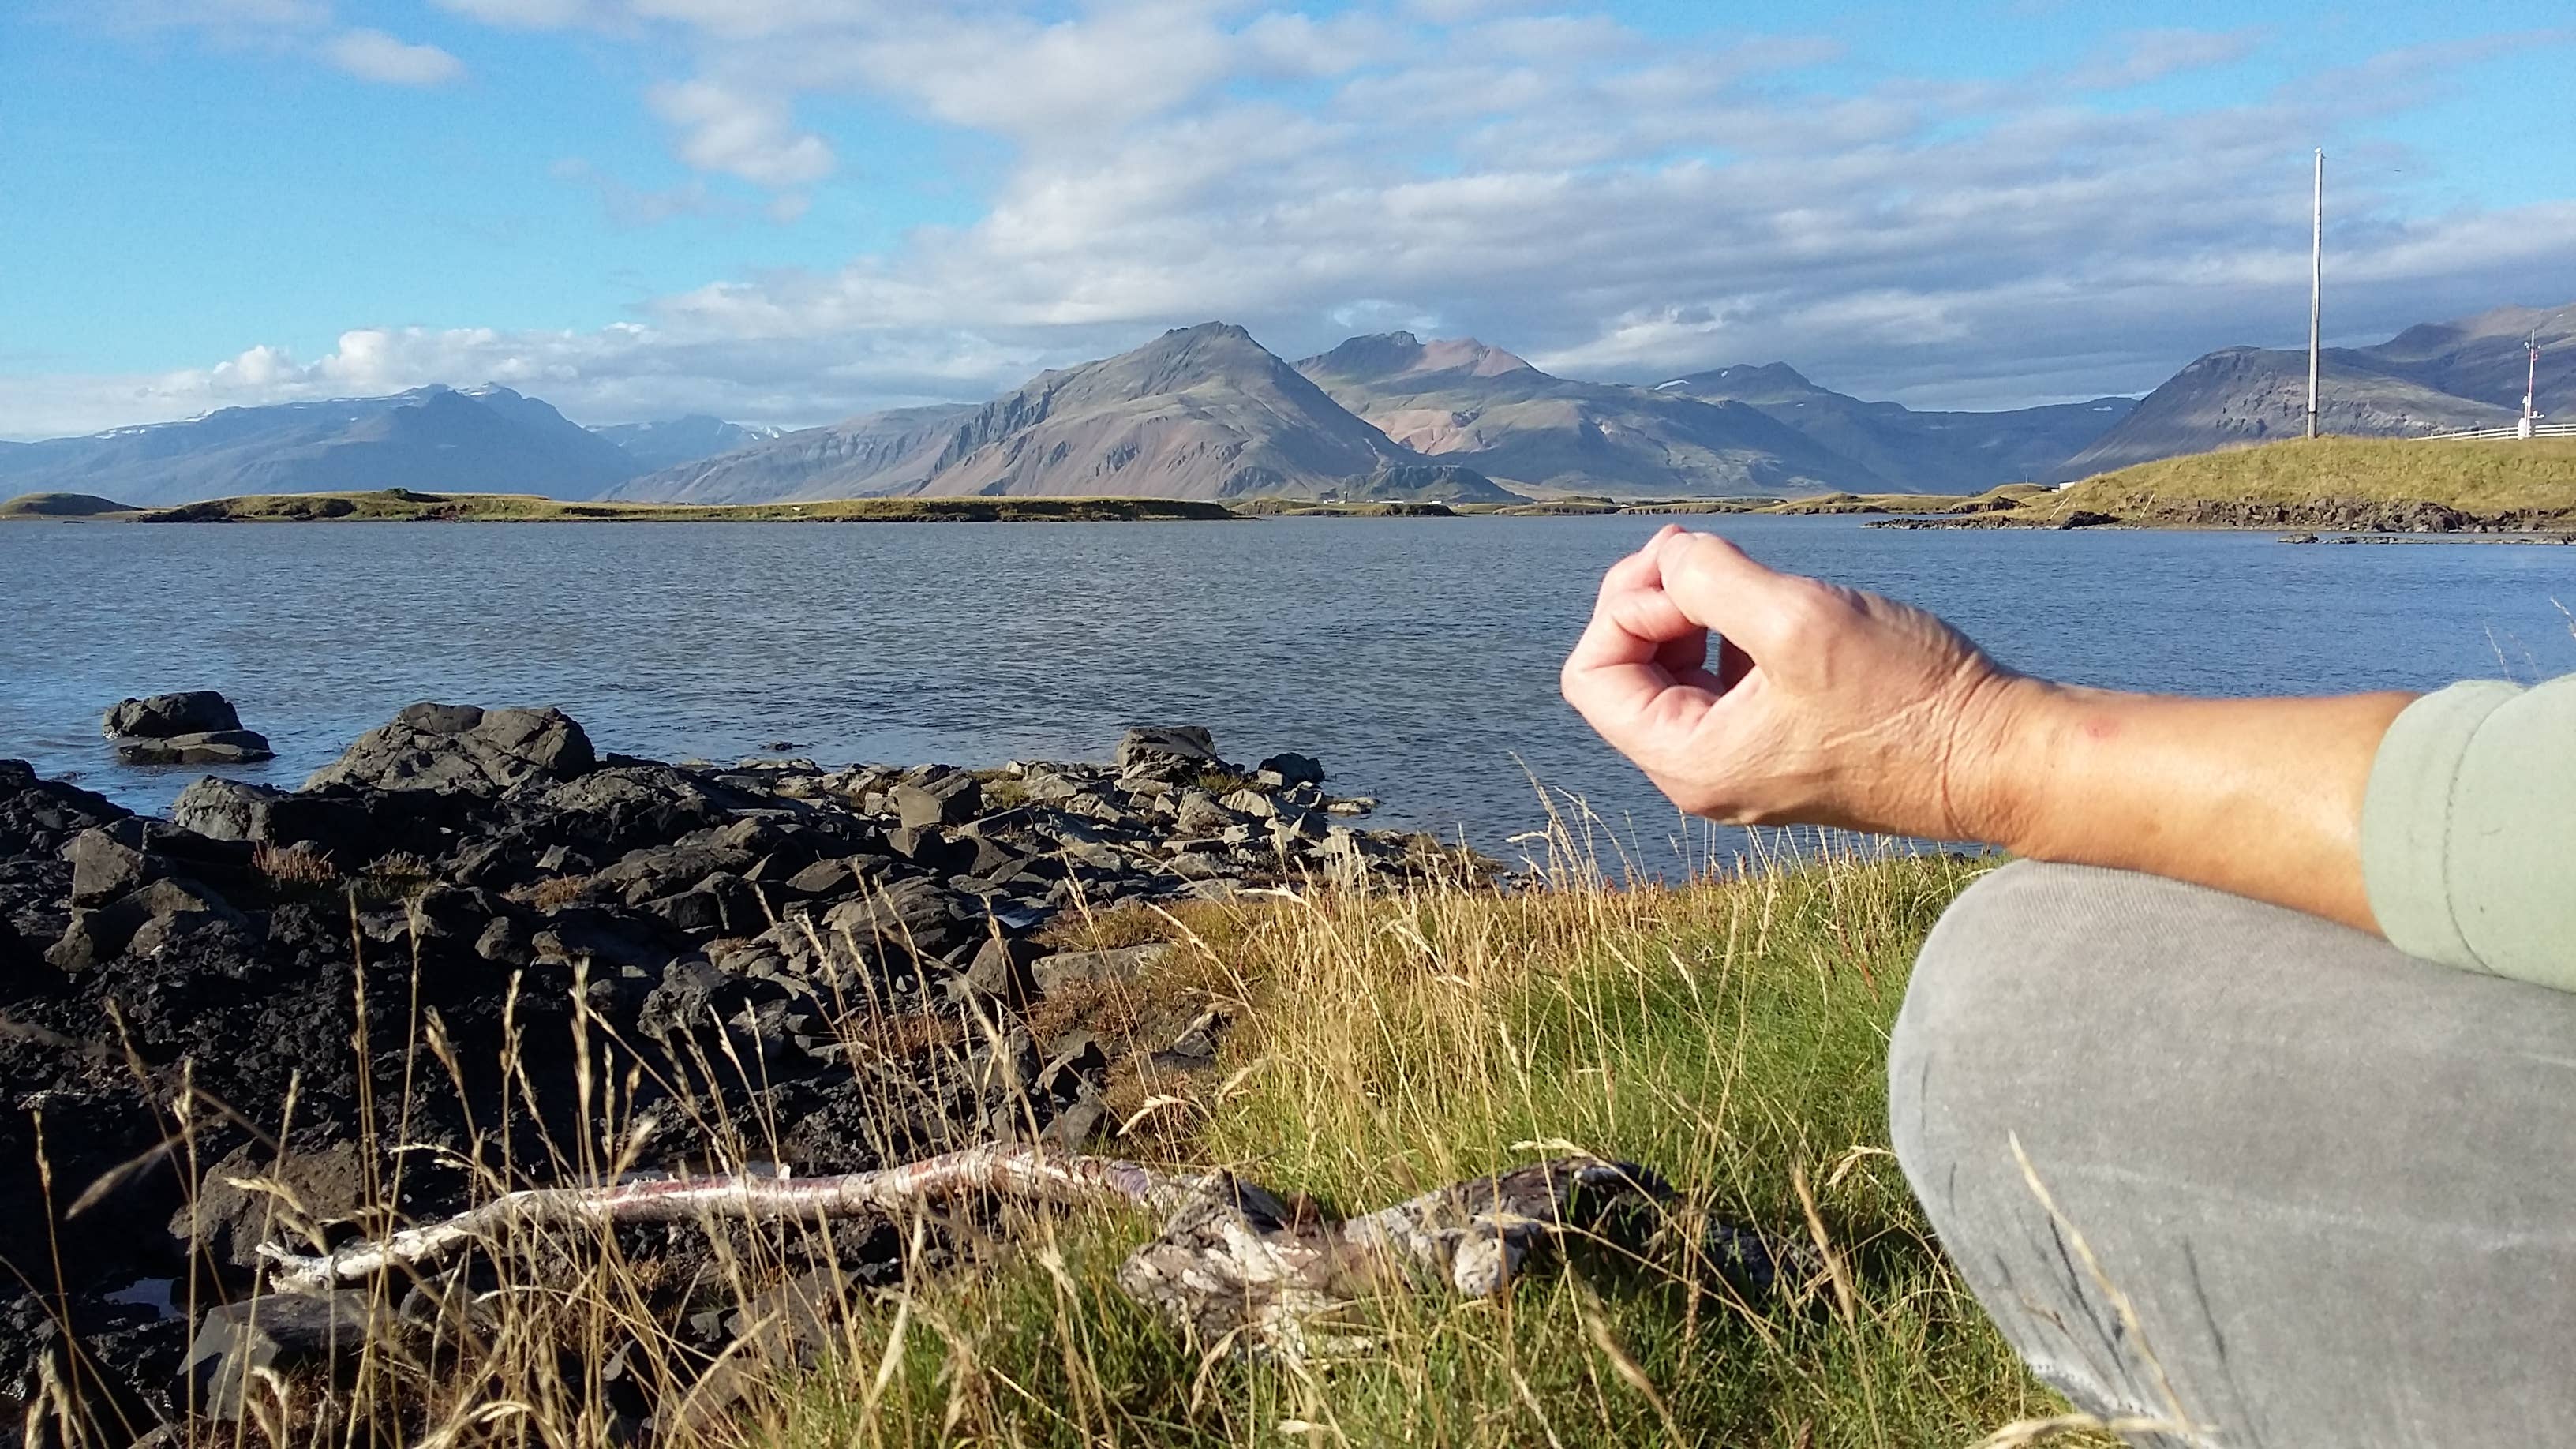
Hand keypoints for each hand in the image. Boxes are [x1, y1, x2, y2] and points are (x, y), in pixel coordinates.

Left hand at [1560, 527, 2028, 839]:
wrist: (1998, 755)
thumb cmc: (1906, 696)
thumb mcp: (1797, 619)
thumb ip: (1709, 578)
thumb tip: (1670, 555)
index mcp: (1689, 761)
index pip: (1593, 676)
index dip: (1623, 605)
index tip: (1688, 570)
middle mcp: (1704, 775)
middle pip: (1625, 673)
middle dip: (1651, 600)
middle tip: (1699, 548)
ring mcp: (1744, 764)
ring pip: (1674, 674)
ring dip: (1691, 613)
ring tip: (1740, 572)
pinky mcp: (1783, 745)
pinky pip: (1722, 684)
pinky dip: (1730, 636)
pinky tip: (1775, 607)